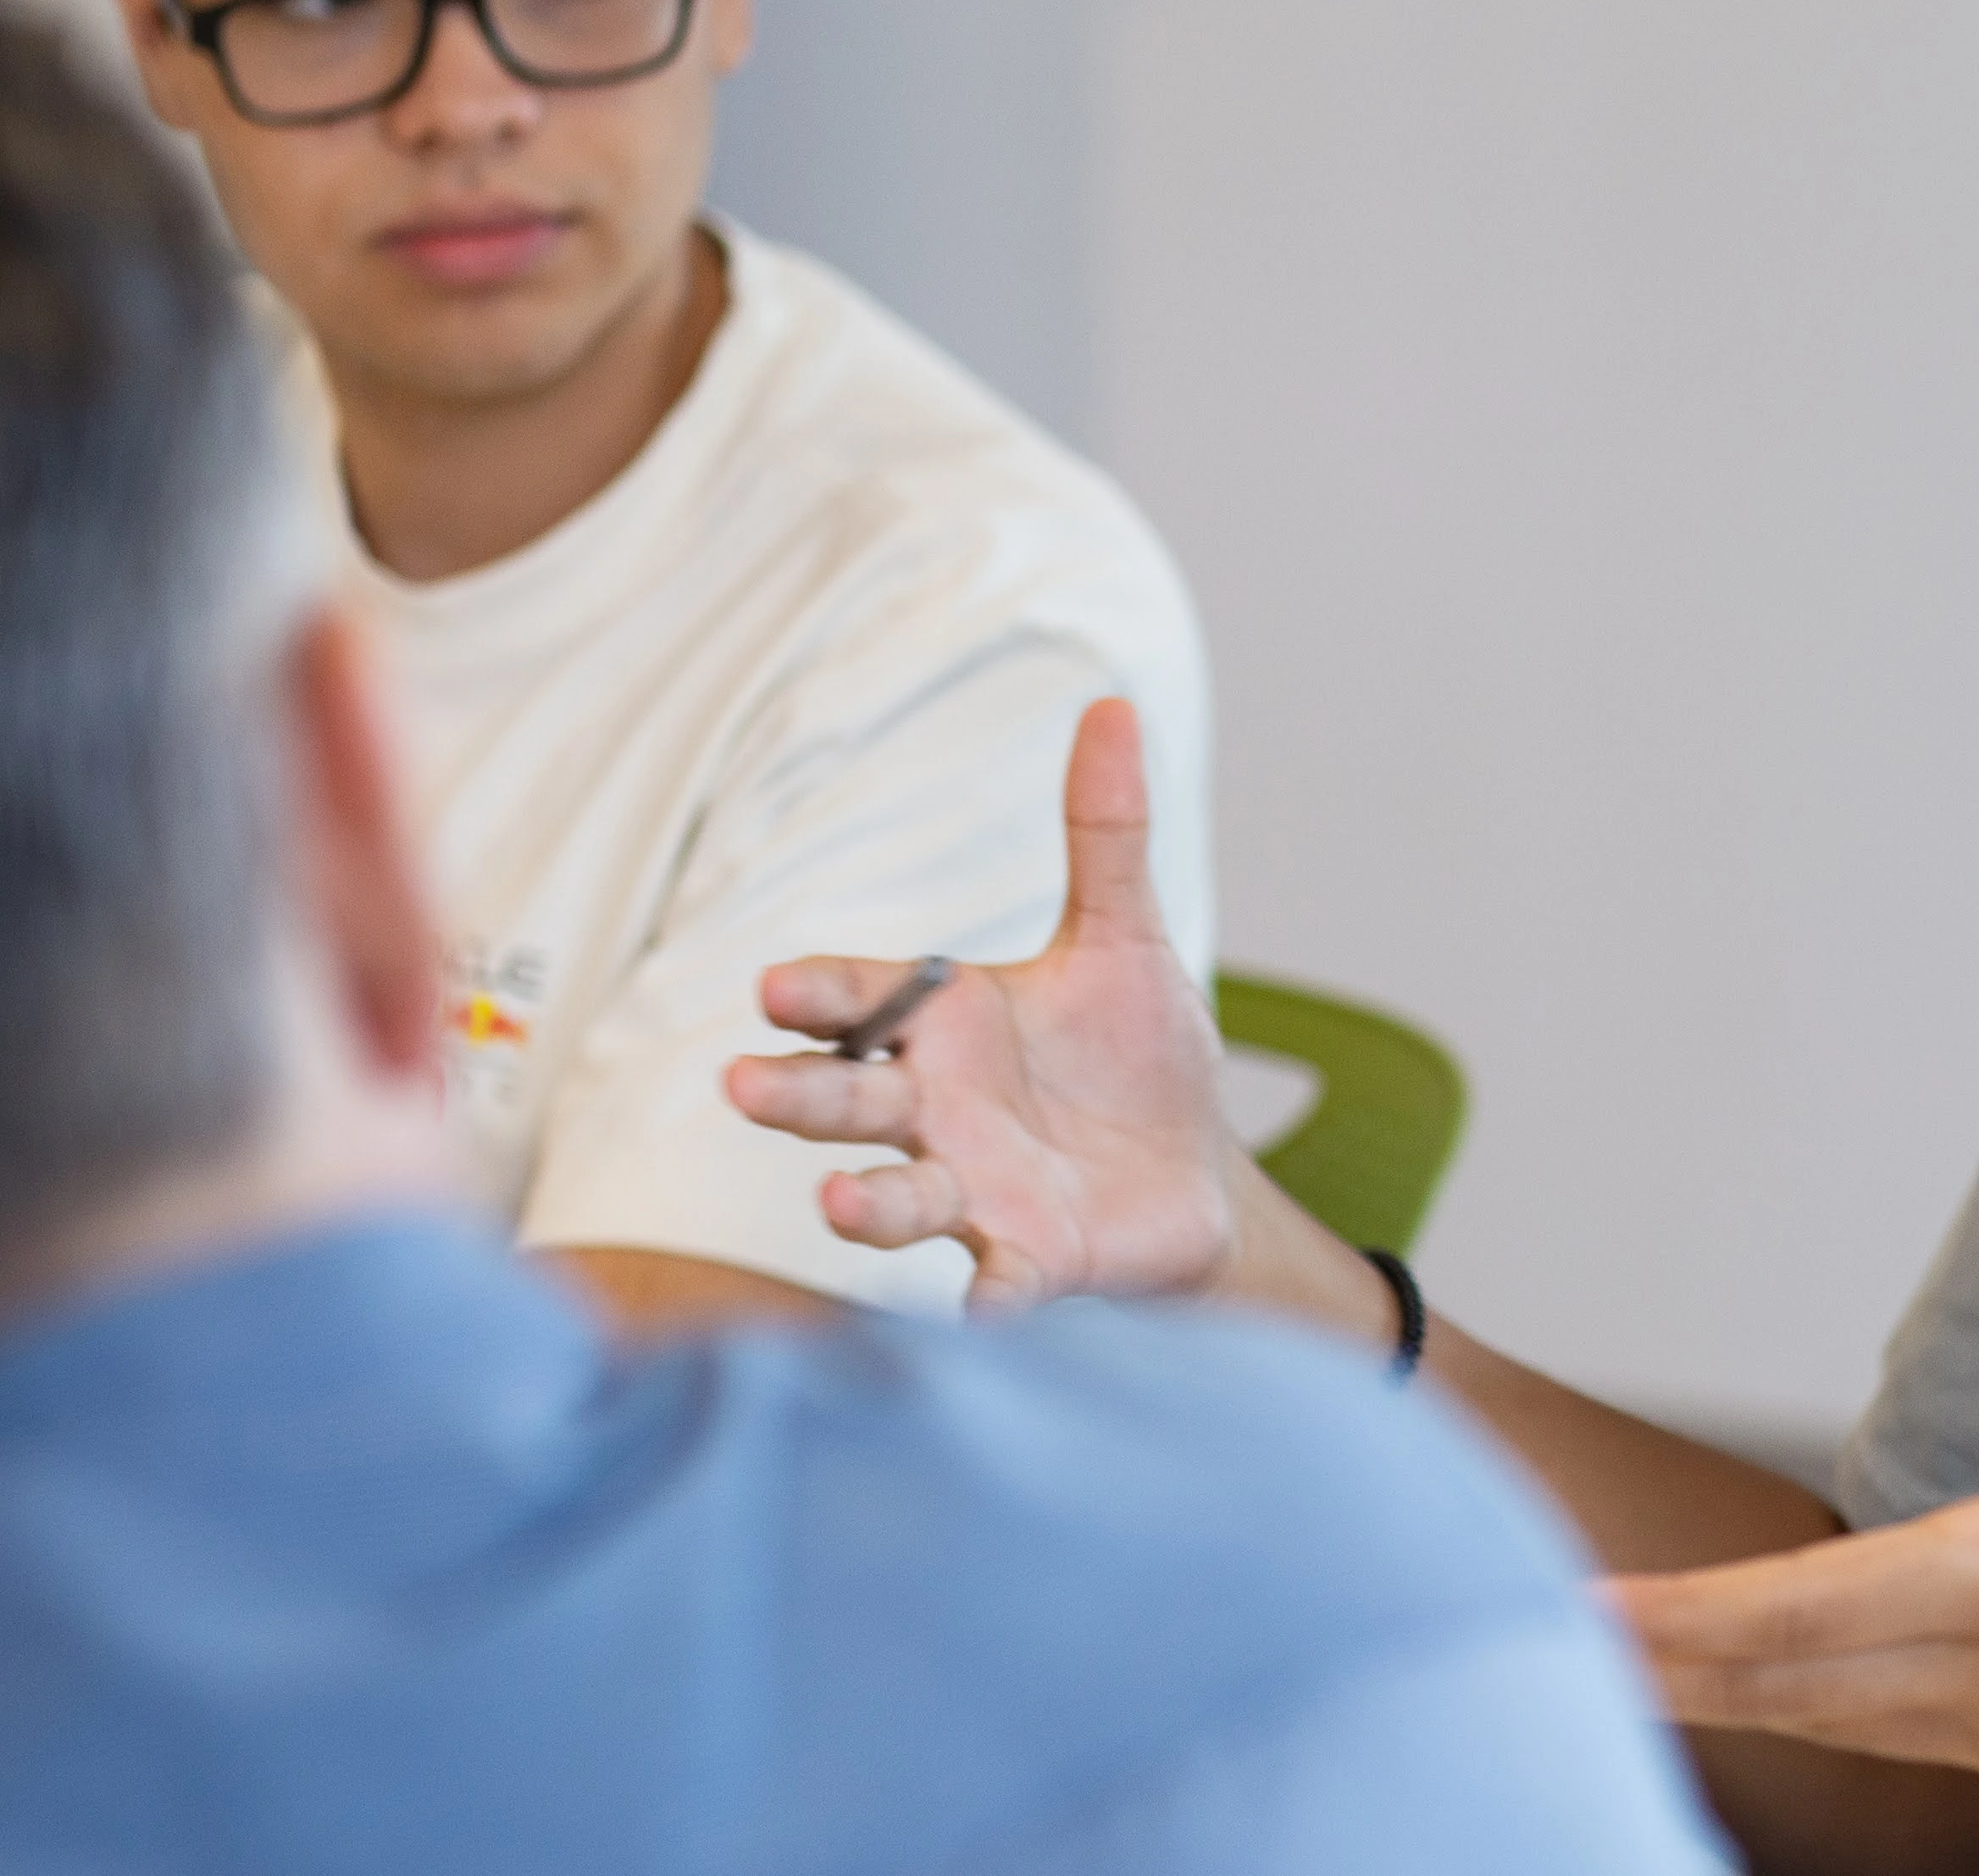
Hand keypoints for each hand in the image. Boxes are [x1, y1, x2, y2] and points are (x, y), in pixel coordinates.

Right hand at [724, 699, 1237, 1312]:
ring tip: (840, 1204)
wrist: (1195, 1171)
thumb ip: (1105, 836)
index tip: (777, 988)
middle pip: (850, 1097)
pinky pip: (997, 1284)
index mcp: (945, 1025)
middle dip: (800, 1094)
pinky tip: (977, 1310)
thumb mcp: (1125, 938)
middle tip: (744, 1086)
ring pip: (899, 1196)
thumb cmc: (1135, 1057)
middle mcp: (936, 1110)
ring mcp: (973, 1190)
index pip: (862, 1000)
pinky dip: (988, 1298)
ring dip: (866, 1204)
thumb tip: (1110, 708)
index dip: (821, 994)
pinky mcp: (1030, 1257)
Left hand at [1615, 1110, 1978, 1872]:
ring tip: (1600, 1658)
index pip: (1800, 1609)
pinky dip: (1788, 1713)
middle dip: (1642, 1660)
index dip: (1677, 1612)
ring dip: (1703, 1692)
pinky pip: (1871, 1738)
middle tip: (1515, 1631)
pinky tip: (1755, 1694)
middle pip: (1769, 1684)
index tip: (1572, 1604)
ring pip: (1812, 1720)